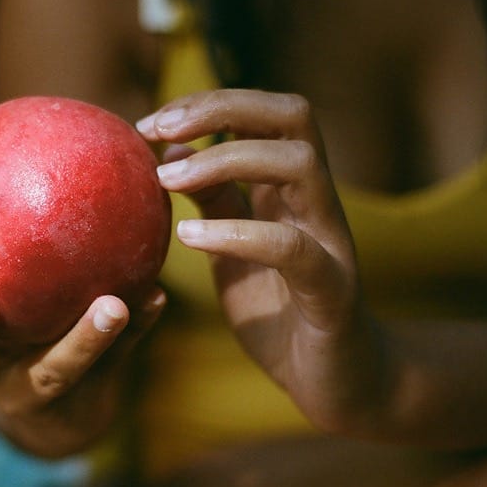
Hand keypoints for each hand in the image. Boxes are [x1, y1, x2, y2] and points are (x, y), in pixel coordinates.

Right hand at [0, 227, 164, 456]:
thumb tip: (27, 146)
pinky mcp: (80, 403)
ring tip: (112, 304)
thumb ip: (10, 238)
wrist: (61, 411)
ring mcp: (33, 394)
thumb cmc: (25, 324)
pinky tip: (155, 297)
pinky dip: (133, 331)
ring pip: (52, 372)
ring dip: (82, 340)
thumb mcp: (9, 290)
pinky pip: (112, 365)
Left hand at [136, 89, 384, 431]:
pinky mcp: (333, 291)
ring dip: (225, 160)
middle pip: (293, 115)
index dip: (209, 103)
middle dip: (222, 107)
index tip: (149, 123)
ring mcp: (331, 242)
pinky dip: (236, 233)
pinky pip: (292, 248)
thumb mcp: (234, 248)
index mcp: (292, 189)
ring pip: (300, 165)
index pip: (267, 112)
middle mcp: (317, 202)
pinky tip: (189, 236)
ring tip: (166, 179)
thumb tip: (169, 147)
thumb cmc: (281, 310)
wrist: (336, 383)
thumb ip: (212, 199)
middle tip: (158, 128)